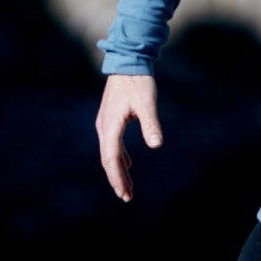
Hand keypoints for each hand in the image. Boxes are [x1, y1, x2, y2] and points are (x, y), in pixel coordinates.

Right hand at [95, 73, 162, 201]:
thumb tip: (156, 145)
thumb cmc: (138, 82)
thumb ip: (151, 124)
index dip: (117, 177)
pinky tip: (127, 165)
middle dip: (116, 179)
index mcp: (111, 125)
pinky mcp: (110, 121)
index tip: (125, 193)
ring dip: (117, 171)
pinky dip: (119, 158)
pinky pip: (112, 145)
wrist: (127, 63)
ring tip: (127, 187)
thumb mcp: (147, 103)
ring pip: (109, 153)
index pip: (111, 158)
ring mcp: (105, 124)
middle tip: (126, 197)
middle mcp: (104, 127)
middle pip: (108, 159)